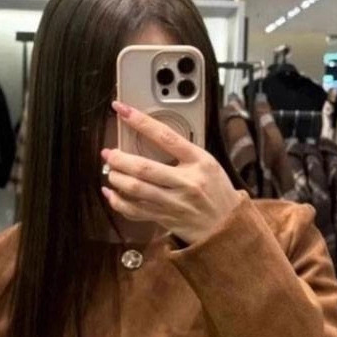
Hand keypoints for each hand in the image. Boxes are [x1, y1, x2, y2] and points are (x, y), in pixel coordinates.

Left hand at [101, 101, 240, 244]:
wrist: (227, 226)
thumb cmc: (217, 192)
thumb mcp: (208, 164)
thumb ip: (183, 152)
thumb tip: (151, 138)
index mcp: (199, 161)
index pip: (165, 137)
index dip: (141, 122)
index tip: (123, 110)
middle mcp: (186, 182)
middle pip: (144, 168)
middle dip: (120, 159)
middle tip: (109, 154)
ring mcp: (175, 203)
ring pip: (137, 190)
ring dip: (117, 179)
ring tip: (111, 172)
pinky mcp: (166, 219)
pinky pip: (136, 211)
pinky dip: (119, 203)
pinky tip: (111, 194)